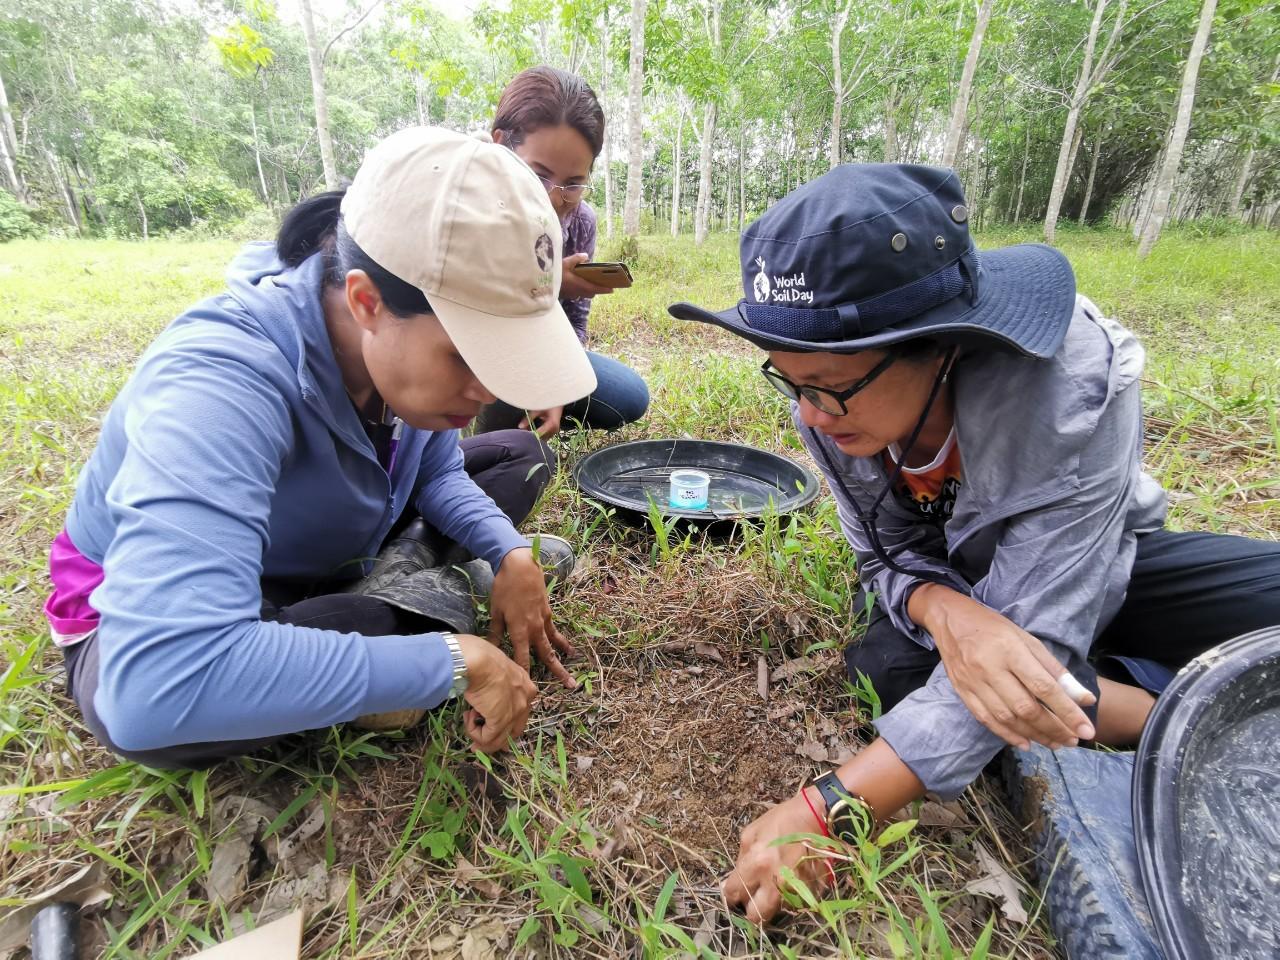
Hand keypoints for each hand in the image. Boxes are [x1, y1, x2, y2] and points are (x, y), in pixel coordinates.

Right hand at [455, 633, 537, 752]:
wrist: (477, 660)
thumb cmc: (481, 658)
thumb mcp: (495, 671)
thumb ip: (495, 686)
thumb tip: (483, 700)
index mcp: (526, 687)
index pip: (519, 713)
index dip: (503, 724)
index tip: (487, 725)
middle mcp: (526, 701)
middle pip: (513, 731)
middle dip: (494, 739)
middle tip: (476, 742)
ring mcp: (515, 712)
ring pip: (499, 739)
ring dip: (479, 734)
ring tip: (468, 719)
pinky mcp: (501, 721)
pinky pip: (487, 738)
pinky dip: (474, 732)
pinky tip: (468, 716)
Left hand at [489, 547, 576, 687]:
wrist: (521, 566)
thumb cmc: (505, 587)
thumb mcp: (495, 610)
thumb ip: (495, 632)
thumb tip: (490, 649)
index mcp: (519, 630)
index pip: (522, 658)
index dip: (524, 673)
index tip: (527, 687)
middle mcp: (534, 629)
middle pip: (546, 655)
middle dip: (557, 672)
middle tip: (570, 686)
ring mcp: (543, 620)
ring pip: (553, 645)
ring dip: (562, 660)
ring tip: (572, 674)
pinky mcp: (547, 612)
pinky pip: (554, 631)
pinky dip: (561, 641)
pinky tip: (567, 649)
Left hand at [517, 405, 563, 438]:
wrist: (557, 400)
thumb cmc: (548, 402)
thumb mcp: (538, 409)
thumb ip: (529, 418)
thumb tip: (520, 426)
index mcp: (552, 424)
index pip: (539, 434)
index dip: (530, 435)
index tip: (522, 435)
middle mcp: (554, 429)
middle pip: (541, 438)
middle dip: (532, 437)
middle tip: (521, 435)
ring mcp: (554, 431)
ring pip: (543, 438)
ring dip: (535, 436)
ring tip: (525, 434)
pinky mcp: (553, 431)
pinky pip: (544, 436)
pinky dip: (538, 434)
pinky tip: (531, 432)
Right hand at [560, 253, 613, 299]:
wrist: (541, 284)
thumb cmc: (555, 274)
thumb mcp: (565, 263)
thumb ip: (577, 259)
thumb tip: (586, 256)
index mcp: (580, 285)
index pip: (596, 288)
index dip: (604, 289)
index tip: (612, 289)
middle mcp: (578, 292)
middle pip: (591, 293)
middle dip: (597, 289)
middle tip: (601, 283)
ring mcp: (572, 295)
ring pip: (584, 294)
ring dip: (588, 290)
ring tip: (589, 282)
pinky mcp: (566, 295)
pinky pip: (577, 294)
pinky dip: (580, 290)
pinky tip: (576, 283)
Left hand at [722, 791, 832, 924]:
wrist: (818, 816)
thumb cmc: (783, 820)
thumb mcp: (751, 832)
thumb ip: (740, 859)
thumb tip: (730, 881)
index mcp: (756, 863)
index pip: (734, 893)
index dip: (731, 895)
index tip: (733, 893)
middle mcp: (774, 881)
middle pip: (755, 916)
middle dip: (751, 909)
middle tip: (752, 898)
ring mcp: (795, 889)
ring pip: (776, 911)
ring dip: (771, 903)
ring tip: (773, 885)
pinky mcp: (811, 892)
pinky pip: (793, 903)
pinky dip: (788, 896)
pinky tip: (789, 880)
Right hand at [911, 584, 1095, 749]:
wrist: (950, 619)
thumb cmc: (993, 627)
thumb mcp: (1028, 639)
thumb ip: (1055, 670)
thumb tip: (1084, 699)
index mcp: (1010, 650)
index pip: (1044, 687)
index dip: (1067, 712)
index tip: (1087, 730)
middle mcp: (990, 668)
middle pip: (1026, 708)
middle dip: (1053, 728)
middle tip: (1073, 740)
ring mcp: (973, 682)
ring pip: (1007, 718)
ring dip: (1034, 735)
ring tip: (1055, 743)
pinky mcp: (962, 691)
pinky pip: (986, 719)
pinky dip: (1007, 735)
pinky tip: (1026, 743)